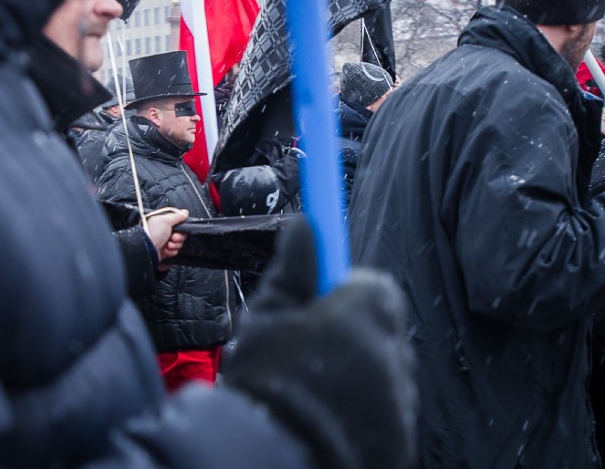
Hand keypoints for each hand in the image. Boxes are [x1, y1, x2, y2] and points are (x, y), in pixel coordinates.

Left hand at [144, 209, 187, 267]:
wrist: (146, 249)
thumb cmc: (153, 233)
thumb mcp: (165, 221)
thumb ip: (176, 216)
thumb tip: (185, 212)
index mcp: (163, 222)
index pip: (177, 222)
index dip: (181, 226)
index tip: (180, 227)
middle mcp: (164, 231)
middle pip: (180, 233)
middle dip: (179, 237)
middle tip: (173, 237)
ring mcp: (164, 242)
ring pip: (178, 243)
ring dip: (175, 245)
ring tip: (168, 245)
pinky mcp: (165, 251)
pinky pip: (174, 251)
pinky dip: (171, 251)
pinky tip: (166, 250)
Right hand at [222, 217, 416, 467]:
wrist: (276, 455)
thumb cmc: (269, 380)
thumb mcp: (269, 312)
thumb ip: (294, 266)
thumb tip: (305, 223)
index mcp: (365, 313)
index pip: (373, 286)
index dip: (344, 292)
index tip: (320, 301)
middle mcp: (393, 352)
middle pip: (381, 329)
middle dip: (352, 333)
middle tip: (308, 348)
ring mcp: (400, 399)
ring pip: (383, 371)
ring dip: (359, 372)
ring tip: (313, 388)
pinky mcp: (400, 437)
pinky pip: (385, 411)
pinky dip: (364, 410)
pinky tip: (328, 416)